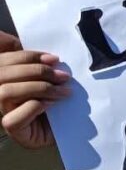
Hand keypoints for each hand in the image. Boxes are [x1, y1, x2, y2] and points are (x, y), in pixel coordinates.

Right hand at [0, 31, 68, 149]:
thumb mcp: (50, 75)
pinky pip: (12, 118)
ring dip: (38, 88)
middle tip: (63, 76)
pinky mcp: (13, 130)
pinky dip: (34, 106)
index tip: (53, 58)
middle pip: (1, 75)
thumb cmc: (61, 98)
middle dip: (36, 71)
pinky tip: (52, 104)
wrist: (74, 127)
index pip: (3, 61)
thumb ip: (34, 59)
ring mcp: (3, 113)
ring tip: (63, 91)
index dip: (27, 56)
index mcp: (6, 76)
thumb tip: (17, 38)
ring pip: (4, 93)